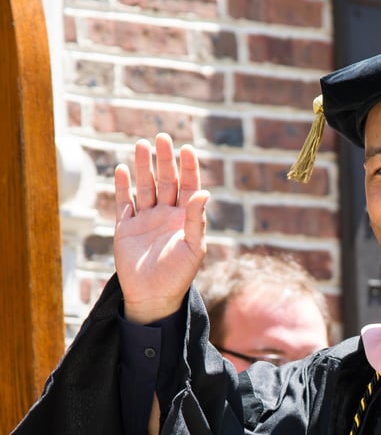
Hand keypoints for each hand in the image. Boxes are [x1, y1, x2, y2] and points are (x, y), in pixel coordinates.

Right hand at [114, 132, 208, 322]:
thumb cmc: (178, 275)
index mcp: (185, 219)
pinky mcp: (126, 227)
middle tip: (162, 137)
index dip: (189, 168)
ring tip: (142, 145)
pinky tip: (123, 169)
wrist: (153, 297)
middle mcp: (166, 215)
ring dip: (143, 167)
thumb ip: (196, 220)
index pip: (189, 187)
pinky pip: (124, 202)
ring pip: (145, 186)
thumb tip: (204, 193)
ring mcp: (146, 219)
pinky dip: (123, 186)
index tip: (188, 149)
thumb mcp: (193, 248)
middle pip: (166, 181)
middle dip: (165, 160)